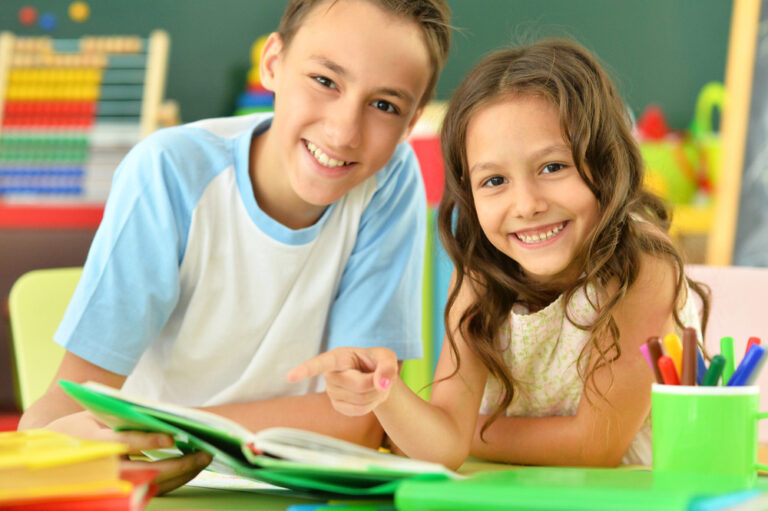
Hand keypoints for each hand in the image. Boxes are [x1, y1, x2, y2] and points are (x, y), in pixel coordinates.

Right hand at [46, 411, 211, 494]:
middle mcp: (103, 468)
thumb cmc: (76, 429)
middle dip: (178, 464)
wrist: (49, 457)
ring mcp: (112, 484)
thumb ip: (122, 414)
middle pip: (146, 470)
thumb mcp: (93, 416)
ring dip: (181, 475)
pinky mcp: (119, 491)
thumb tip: (160, 414)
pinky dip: (172, 482)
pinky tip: (190, 470)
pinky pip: (150, 490)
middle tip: (204, 453)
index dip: (149, 442)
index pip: (125, 443)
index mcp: (93, 443)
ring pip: (152, 484)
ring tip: (204, 460)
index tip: (172, 438)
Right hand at [286, 347, 397, 415]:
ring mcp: (332, 392)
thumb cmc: (377, 362)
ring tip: (373, 385)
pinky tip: (368, 396)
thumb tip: (382, 384)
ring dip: (375, 395)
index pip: (320, 363)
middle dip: (375, 383)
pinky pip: (359, 410)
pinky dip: (371, 405)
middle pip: (357, 385)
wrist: (375, 379)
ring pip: (360, 399)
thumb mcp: (386, 357)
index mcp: (338, 357)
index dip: (305, 370)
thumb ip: (387, 366)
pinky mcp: (338, 406)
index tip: (290, 377)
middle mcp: (330, 374)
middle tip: (379, 377)